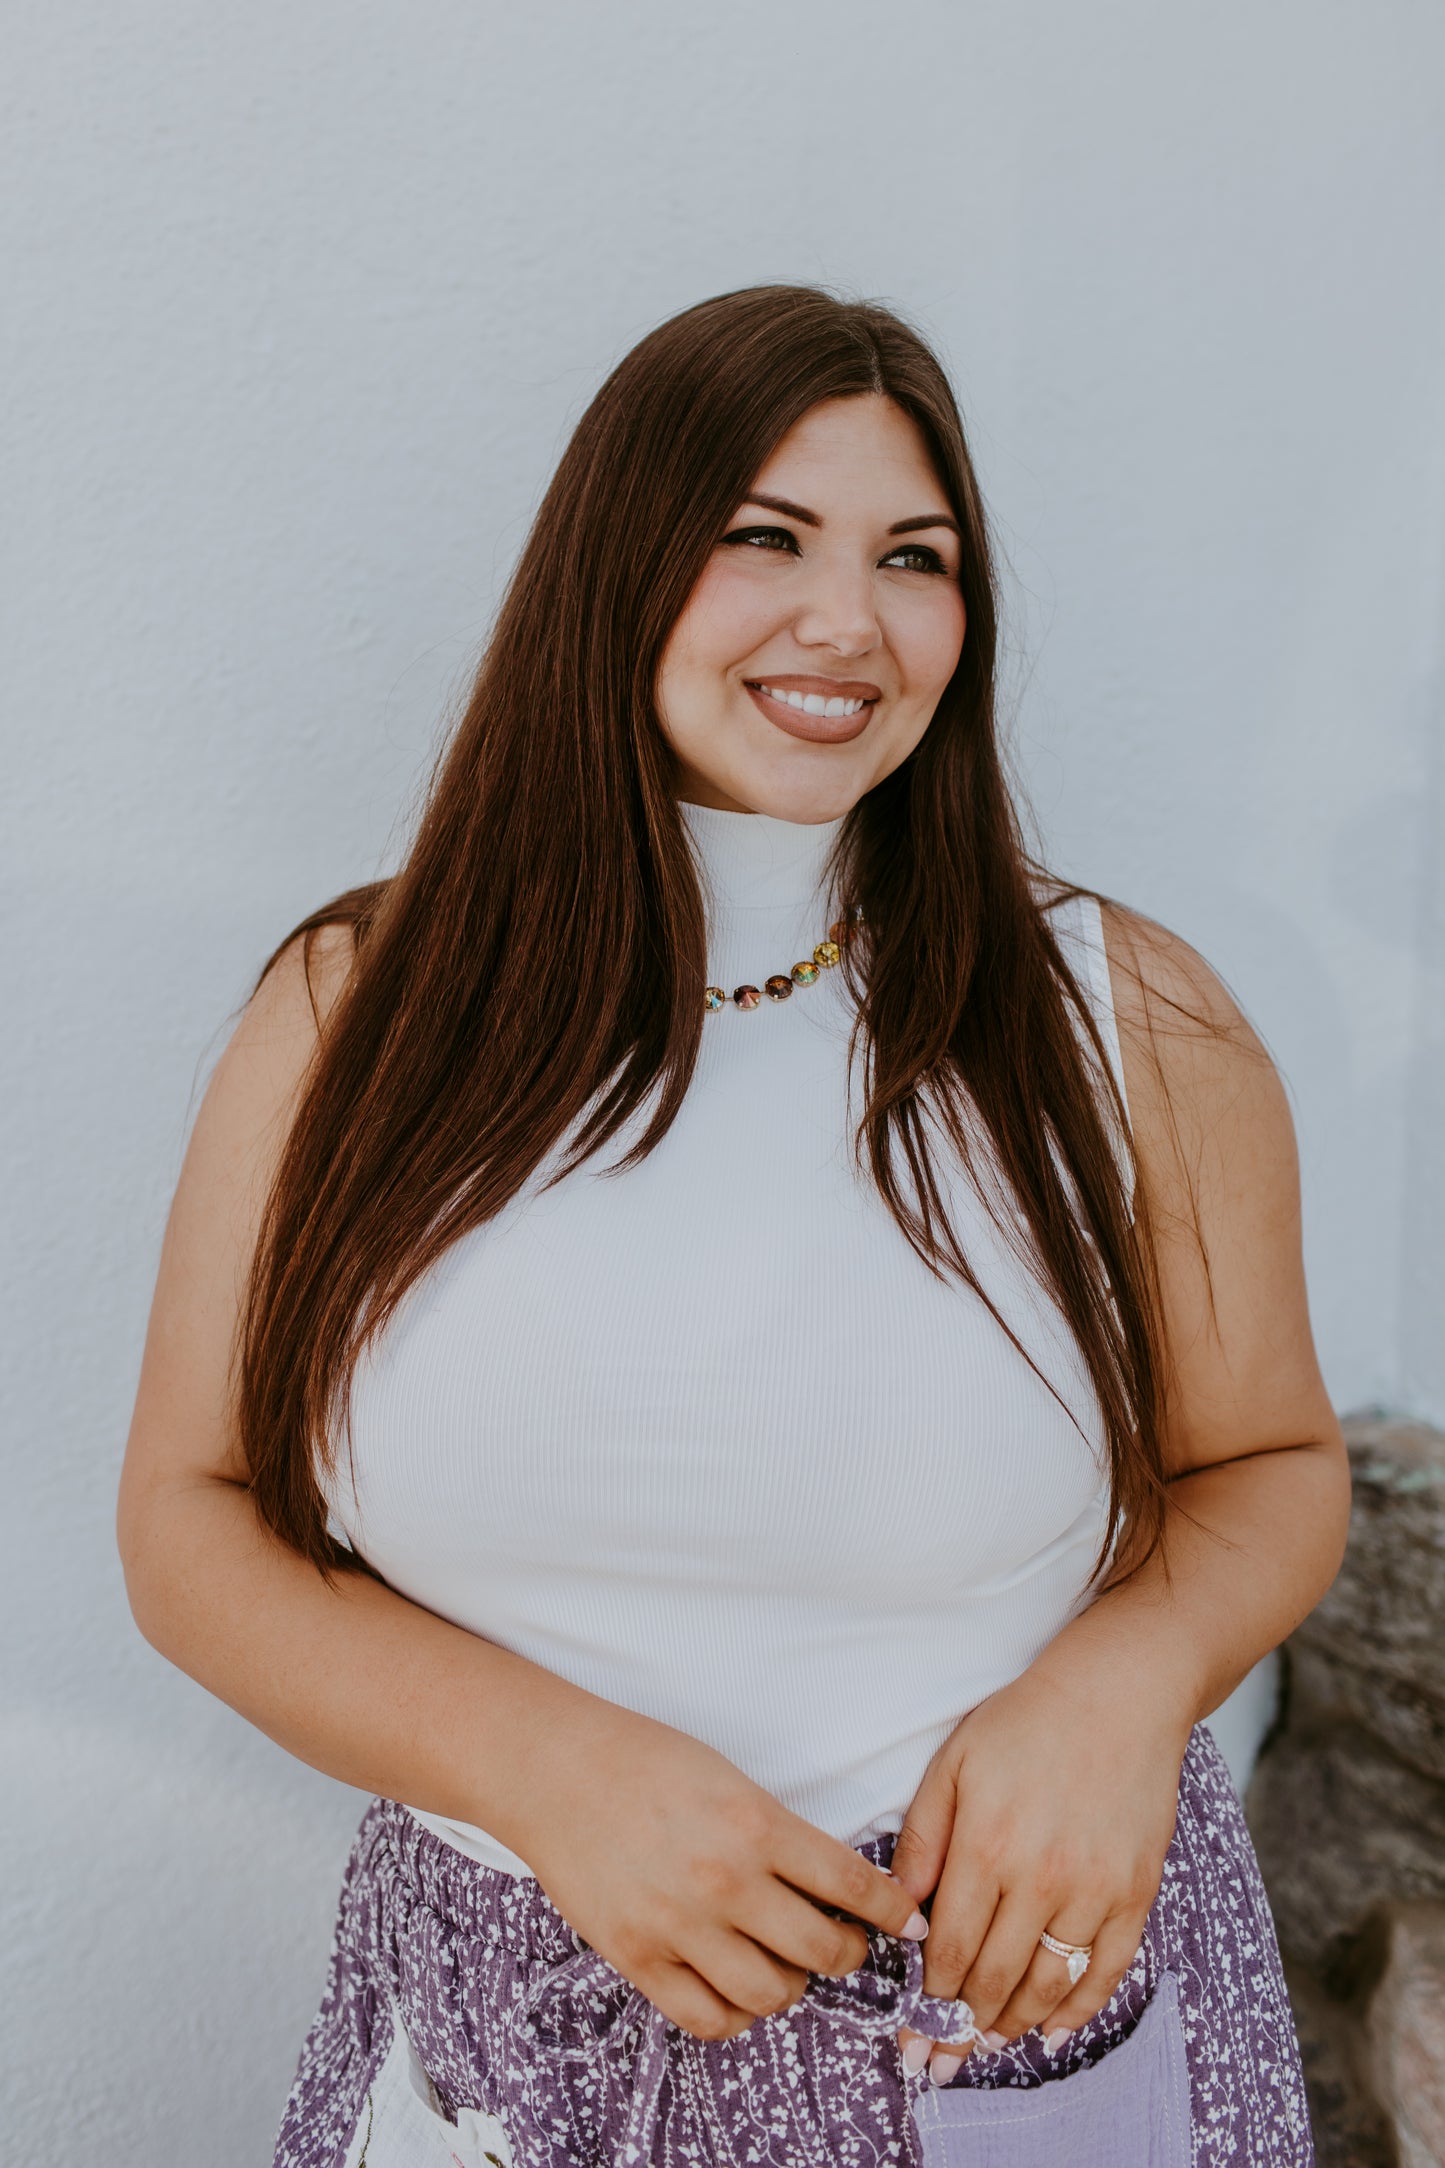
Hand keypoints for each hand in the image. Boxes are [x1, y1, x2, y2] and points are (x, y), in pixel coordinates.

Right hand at [520, 1698, 929, 2042]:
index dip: (892, 1912)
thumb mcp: (728, 1779)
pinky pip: (708, 2017)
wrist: (557, 1771)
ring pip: (771, 1993)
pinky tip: (738, 1991)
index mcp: (756, 1823)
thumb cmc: (645, 1762)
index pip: (852, 1883)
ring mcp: (681, 1924)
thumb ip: (777, 1833)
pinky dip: (736, 2016)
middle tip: (843, 1945)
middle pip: (821, 1949)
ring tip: (785, 1967)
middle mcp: (726, 1880)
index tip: (909, 1924)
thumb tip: (830, 1886)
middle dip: (845, 1954)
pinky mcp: (639, 1957)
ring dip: (791, 1987)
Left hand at [889, 1661, 1188, 2083]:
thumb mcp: (953, 1764)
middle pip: (995, 1977)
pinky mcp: (1136, 1890)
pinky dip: (1079, 2010)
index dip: (928, 1999)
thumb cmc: (1025, 1722)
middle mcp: (1041, 1875)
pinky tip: (1053, 2032)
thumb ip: (923, 1838)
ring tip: (985, 2045)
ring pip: (1047, 1983)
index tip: (911, 2031)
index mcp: (986, 1843)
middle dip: (960, 2028)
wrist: (1117, 1693)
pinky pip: (1107, 1970)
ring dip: (1012, 2024)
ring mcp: (1095, 1887)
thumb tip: (900, 1909)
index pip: (951, 1948)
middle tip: (938, 2060)